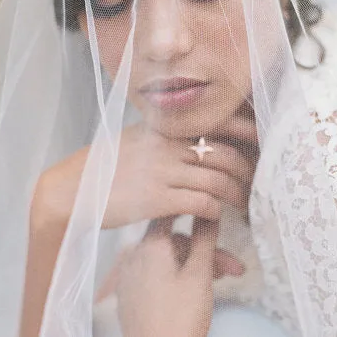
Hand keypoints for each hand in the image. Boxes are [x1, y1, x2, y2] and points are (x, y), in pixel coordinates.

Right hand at [31, 101, 257, 230]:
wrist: (74, 188)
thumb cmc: (108, 163)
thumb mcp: (140, 137)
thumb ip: (169, 134)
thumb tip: (200, 136)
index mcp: (166, 126)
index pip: (218, 122)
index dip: (247, 132)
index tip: (262, 142)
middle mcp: (168, 144)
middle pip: (225, 154)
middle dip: (247, 171)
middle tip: (255, 183)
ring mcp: (163, 170)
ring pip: (217, 180)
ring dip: (235, 194)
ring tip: (242, 204)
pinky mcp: (157, 198)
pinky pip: (201, 202)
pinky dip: (216, 209)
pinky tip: (217, 213)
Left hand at [116, 217, 221, 336]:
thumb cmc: (180, 316)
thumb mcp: (199, 274)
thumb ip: (205, 237)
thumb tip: (210, 207)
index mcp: (150, 245)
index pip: (170, 210)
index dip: (192, 206)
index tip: (211, 207)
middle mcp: (135, 254)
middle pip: (176, 241)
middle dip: (205, 251)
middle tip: (233, 267)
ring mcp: (130, 276)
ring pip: (169, 259)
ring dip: (196, 265)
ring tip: (222, 280)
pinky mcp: (131, 295)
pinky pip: (157, 273)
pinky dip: (177, 275)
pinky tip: (196, 288)